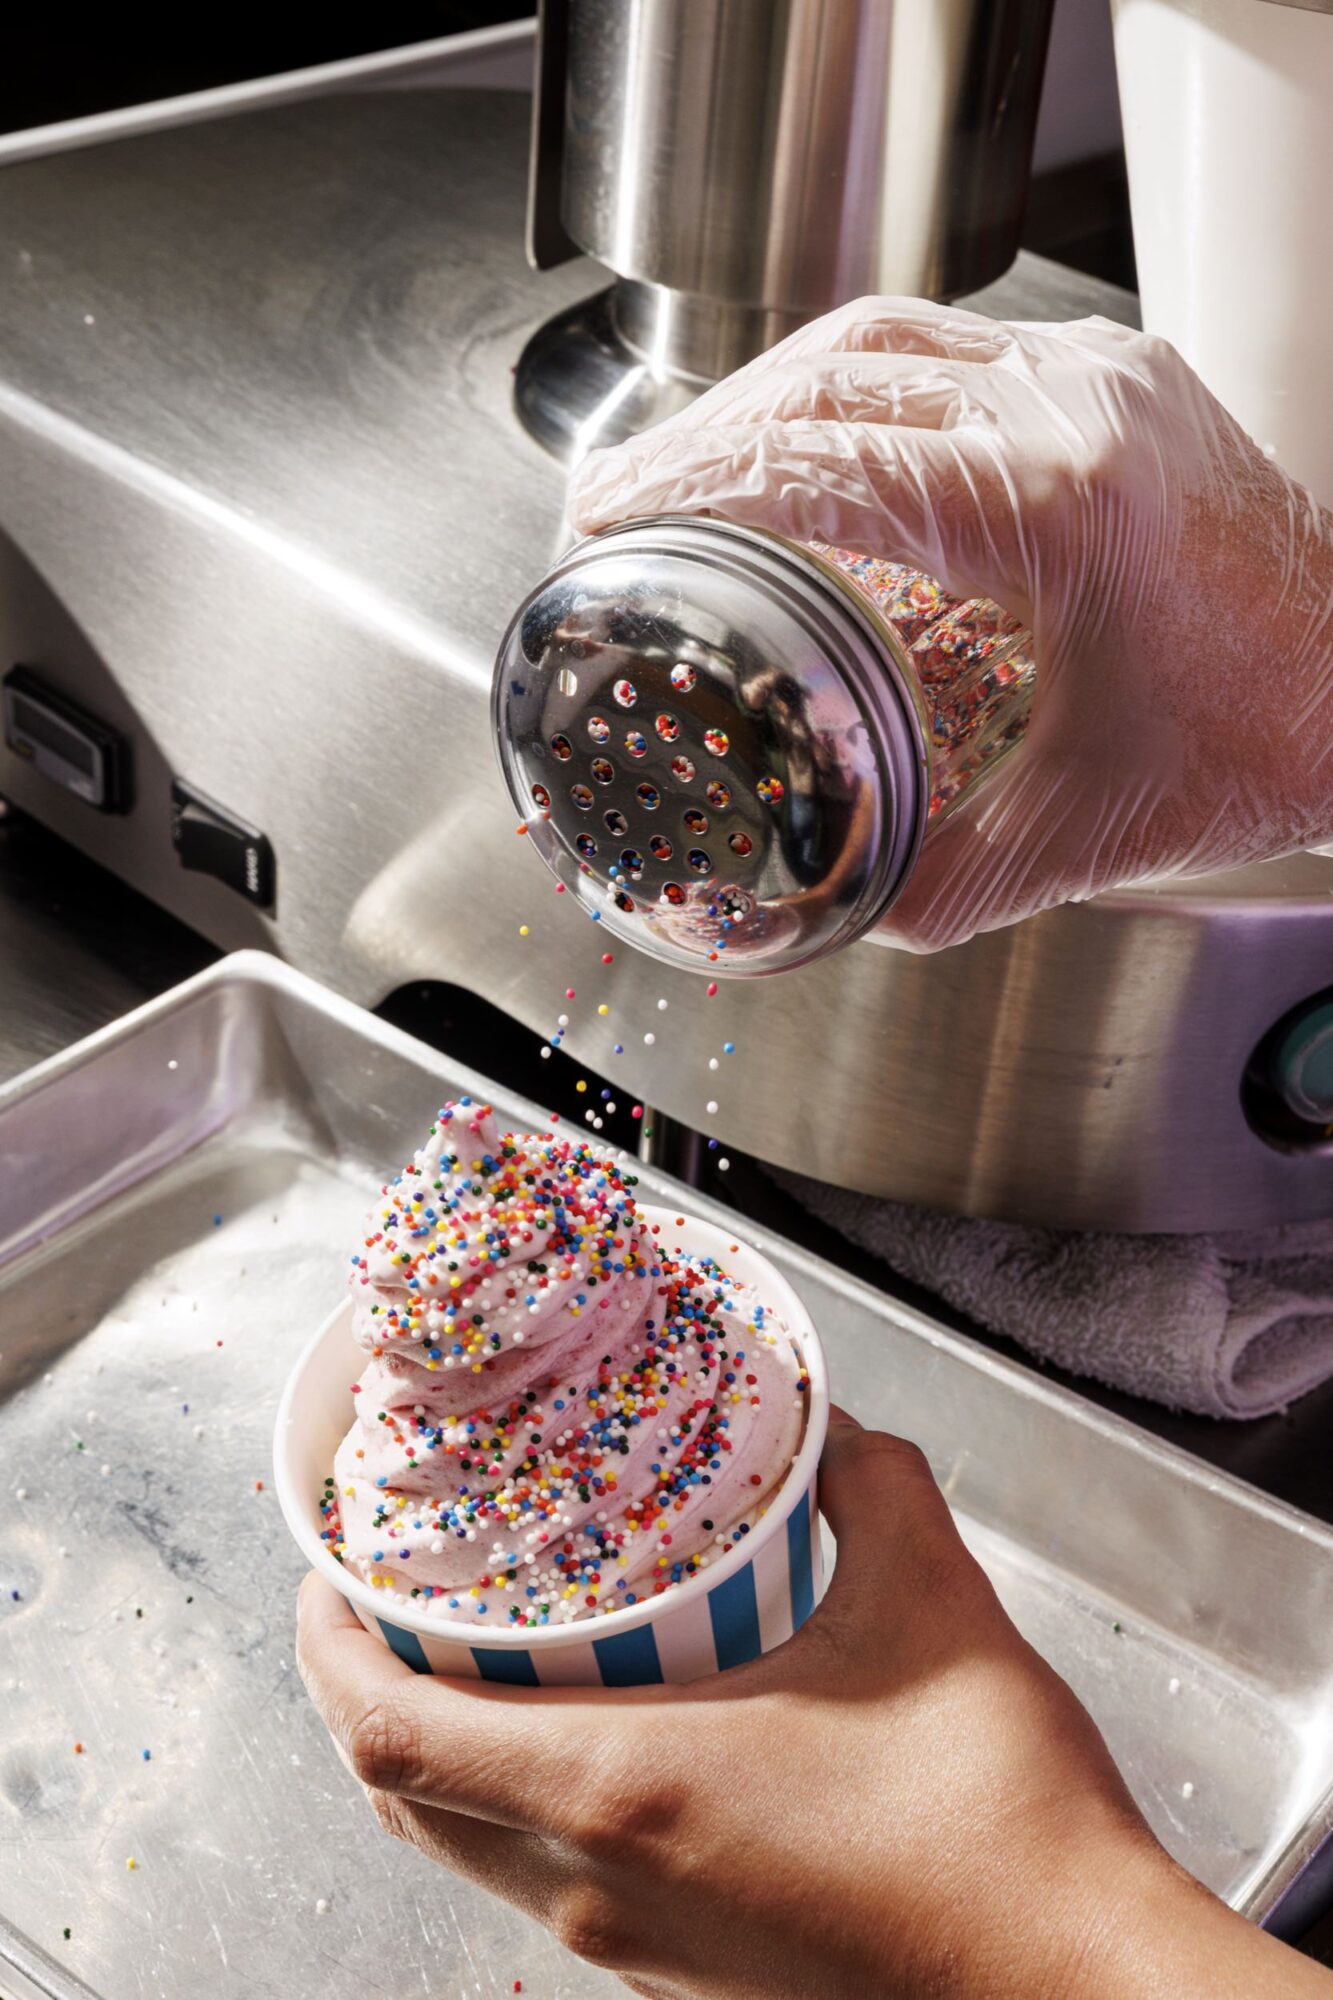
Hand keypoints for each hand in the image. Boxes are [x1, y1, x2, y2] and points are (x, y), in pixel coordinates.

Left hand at [296, 1410, 1328, 1998]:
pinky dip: (514, 1802)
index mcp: (623, 1787)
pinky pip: (547, 1883)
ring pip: (467, 1848)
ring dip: (438, 1748)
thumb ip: (870, 1481)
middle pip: (402, 1795)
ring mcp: (633, 1947)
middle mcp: (599, 1884)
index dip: (324, 1648)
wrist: (1072, 1991)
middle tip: (385, 1592)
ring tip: (473, 1648)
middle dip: (364, 1690)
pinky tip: (588, 1736)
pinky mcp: (680, 1979)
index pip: (389, 1731)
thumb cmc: (996, 1824)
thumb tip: (827, 1427)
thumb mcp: (932, 1600)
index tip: (323, 1570)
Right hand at [568, 301, 1332, 950]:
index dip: (692, 488)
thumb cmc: (1267, 735)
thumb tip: (826, 914)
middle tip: (618, 493)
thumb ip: (937, 885)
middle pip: (831, 375)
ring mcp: (1099, 375)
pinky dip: (853, 391)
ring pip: (883, 338)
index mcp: (1058, 506)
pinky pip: (949, 347)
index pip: (821, 466)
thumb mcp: (1084, 834)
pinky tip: (814, 448)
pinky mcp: (1115, 375)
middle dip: (703, 433)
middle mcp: (1076, 408)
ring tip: (692, 464)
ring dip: (768, 395)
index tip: (609, 517)